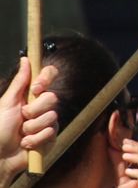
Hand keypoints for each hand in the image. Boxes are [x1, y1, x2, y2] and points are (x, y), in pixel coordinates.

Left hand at [1, 57, 59, 187]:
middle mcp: (41, 106)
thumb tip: (25, 59)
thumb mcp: (7, 103)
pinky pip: (51, 132)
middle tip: (22, 118)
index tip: (36, 88)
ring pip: (52, 116)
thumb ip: (19, 82)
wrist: (0, 157)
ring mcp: (47, 121)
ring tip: (22, 135)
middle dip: (35, 110)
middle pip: (52, 97)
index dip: (46, 78)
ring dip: (32, 127)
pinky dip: (35, 139)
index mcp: (30, 95)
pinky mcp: (51, 136)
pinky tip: (26, 144)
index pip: (48, 76)